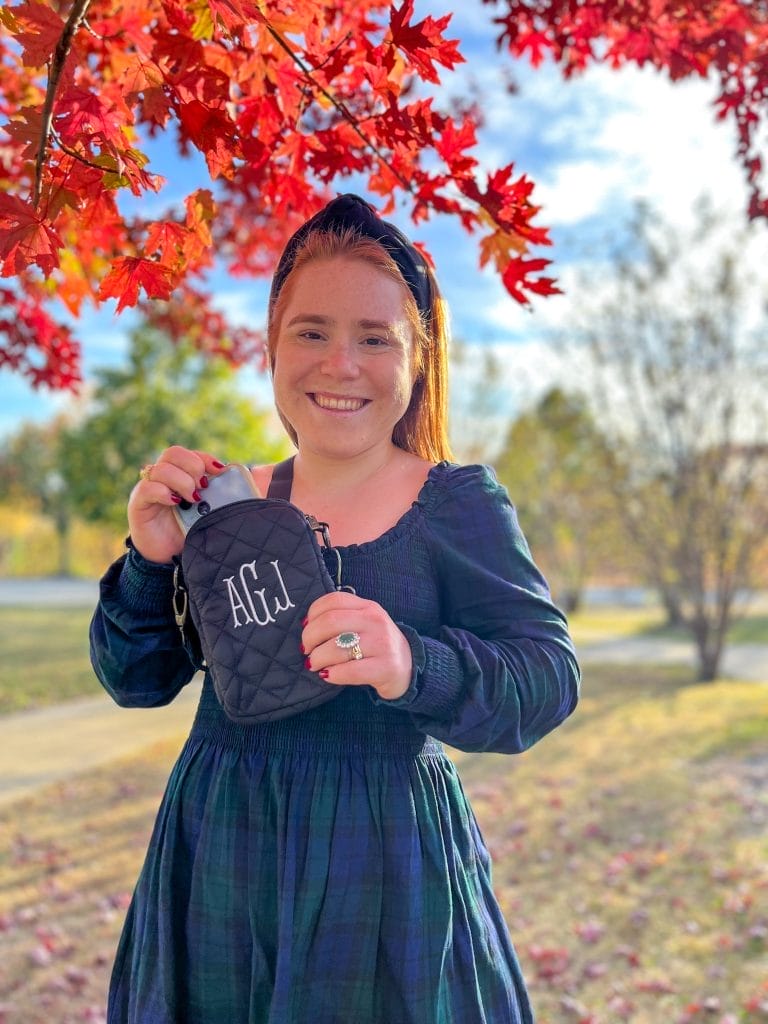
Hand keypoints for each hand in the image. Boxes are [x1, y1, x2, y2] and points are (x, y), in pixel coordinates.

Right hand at [127, 446, 226, 563]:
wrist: (170, 559)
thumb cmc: (194, 533)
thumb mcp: (216, 512)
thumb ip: (235, 494)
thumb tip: (266, 477)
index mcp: (182, 475)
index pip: (191, 454)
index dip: (205, 458)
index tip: (219, 470)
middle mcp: (164, 477)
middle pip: (174, 453)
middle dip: (193, 466)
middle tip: (203, 486)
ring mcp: (150, 488)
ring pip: (161, 468)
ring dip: (181, 480)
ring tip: (192, 498)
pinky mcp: (139, 503)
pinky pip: (148, 488)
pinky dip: (163, 492)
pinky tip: (175, 502)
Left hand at [301, 591, 412, 701]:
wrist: (409, 666)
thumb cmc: (377, 645)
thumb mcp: (364, 624)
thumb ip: (341, 618)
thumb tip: (306, 626)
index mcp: (368, 607)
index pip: (333, 600)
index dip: (312, 614)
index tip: (306, 629)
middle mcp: (375, 621)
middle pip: (330, 622)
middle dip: (310, 638)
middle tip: (306, 650)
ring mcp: (382, 644)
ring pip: (336, 648)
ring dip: (317, 658)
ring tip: (314, 665)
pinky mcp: (385, 667)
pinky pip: (350, 671)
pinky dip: (333, 674)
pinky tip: (328, 675)